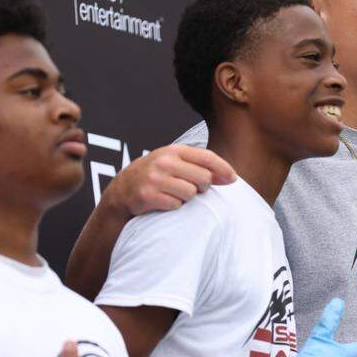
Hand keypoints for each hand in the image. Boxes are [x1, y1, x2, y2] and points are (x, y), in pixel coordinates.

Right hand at [104, 144, 235, 216]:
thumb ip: (200, 166)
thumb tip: (231, 177)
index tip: (233, 179)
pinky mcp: (148, 195)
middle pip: (203, 178)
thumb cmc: (157, 175)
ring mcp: (155, 178)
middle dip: (202, 186)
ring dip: (187, 198)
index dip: (223, 168)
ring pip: (191, 193)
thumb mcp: (175, 162)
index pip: (207, 157)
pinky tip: (165, 201)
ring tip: (175, 193)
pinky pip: (176, 205)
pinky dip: (174, 206)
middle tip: (192, 188)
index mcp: (174, 150)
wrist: (123, 189)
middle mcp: (164, 161)